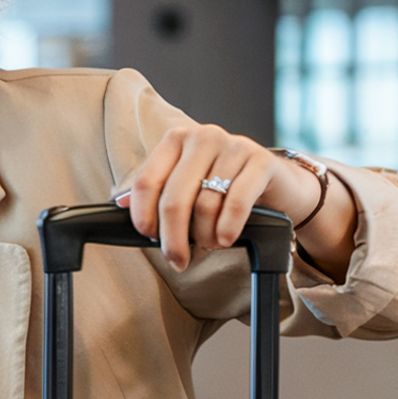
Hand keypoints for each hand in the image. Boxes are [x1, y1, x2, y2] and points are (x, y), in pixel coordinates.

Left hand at [116, 123, 352, 275]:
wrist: (276, 183)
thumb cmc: (224, 186)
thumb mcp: (187, 186)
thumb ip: (156, 191)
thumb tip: (122, 204)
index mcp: (177, 139)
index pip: (147, 182)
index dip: (144, 217)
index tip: (150, 238)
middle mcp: (203, 137)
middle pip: (174, 198)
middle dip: (172, 238)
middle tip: (177, 261)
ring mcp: (234, 146)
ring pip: (205, 205)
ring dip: (204, 236)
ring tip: (209, 243)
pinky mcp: (261, 161)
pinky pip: (235, 203)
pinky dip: (227, 228)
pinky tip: (225, 239)